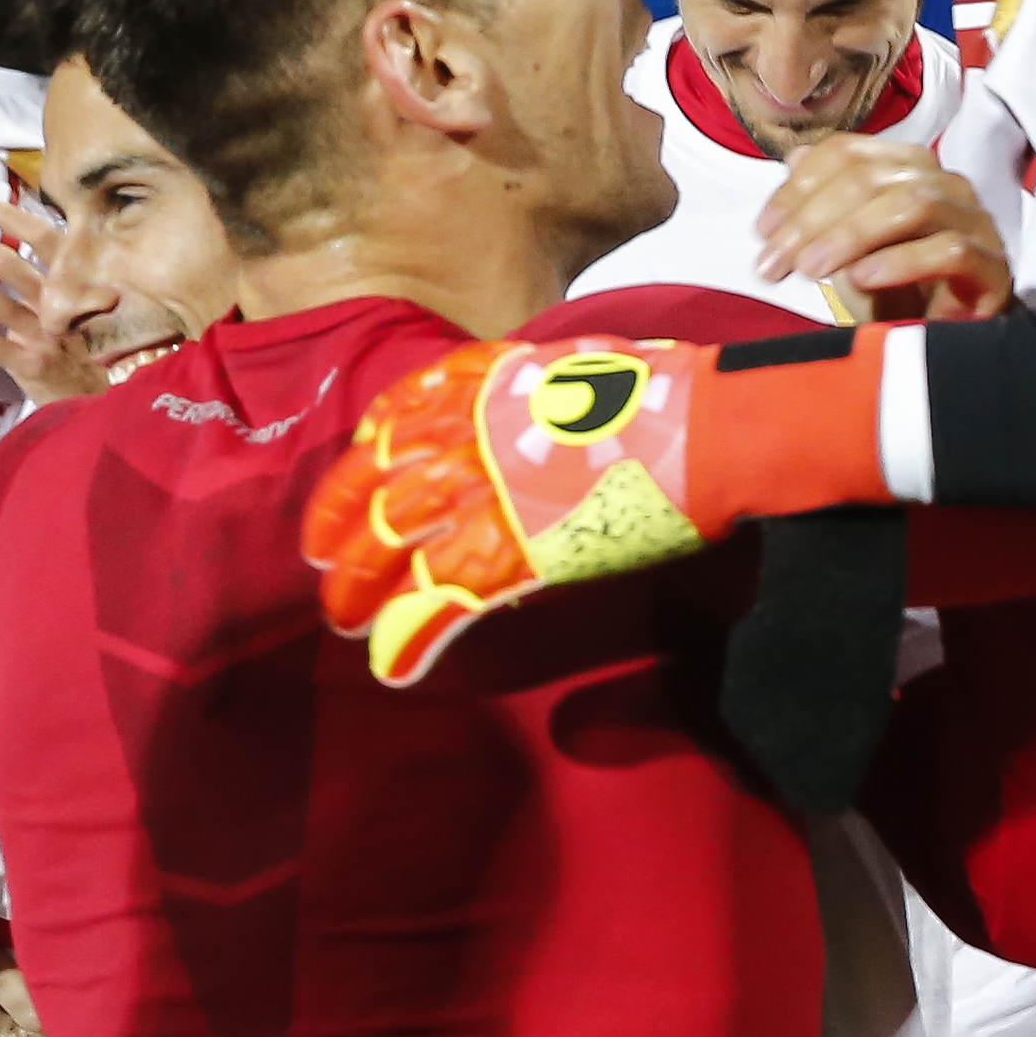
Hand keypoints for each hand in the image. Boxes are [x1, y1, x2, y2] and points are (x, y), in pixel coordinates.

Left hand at [0, 201, 108, 406]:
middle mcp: (59, 304)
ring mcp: (43, 335)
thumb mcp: (87, 311)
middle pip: (7, 265)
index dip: (9, 218)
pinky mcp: (29, 364)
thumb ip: (61, 284)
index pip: (44, 239)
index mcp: (74, 285)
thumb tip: (22, 251)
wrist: (105, 402)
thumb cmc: (91, 352)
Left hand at [305, 327, 895, 683]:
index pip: (400, 410)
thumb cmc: (672, 400)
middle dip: (342, 530)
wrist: (712, 429)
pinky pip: (438, 599)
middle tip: (323, 567)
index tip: (352, 477)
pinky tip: (393, 664)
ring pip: (391, 545)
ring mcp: (486, 489)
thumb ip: (541, 397)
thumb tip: (536, 422)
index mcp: (491, 382)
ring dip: (361, 589)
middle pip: (379, 484)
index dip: (366, 453)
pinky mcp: (511, 549)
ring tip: (345, 623)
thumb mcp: (588, 373)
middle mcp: (472, 430)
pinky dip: (408, 635)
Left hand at [753, 136, 1011, 321]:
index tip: (763, 230)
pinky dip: (900, 261)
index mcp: (909, 169)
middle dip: (813, 218)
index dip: (799, 187)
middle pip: (874, 178)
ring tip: (812, 269)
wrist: (947, 346)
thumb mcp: (846, 249)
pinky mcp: (993, 267)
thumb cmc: (897, 293)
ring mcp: (975, 223)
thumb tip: (792, 161)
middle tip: (776, 259)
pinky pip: (950, 249)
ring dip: (851, 235)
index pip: (849, 154)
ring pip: (912, 204)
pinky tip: (862, 280)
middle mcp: (946, 185)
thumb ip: (822, 204)